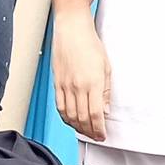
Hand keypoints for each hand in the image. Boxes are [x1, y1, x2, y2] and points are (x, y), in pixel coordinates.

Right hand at [53, 14, 112, 140]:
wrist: (72, 29)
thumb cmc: (90, 44)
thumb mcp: (107, 67)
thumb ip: (106, 91)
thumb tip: (105, 110)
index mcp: (93, 82)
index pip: (96, 114)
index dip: (99, 129)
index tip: (102, 135)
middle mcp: (78, 86)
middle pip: (82, 118)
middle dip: (89, 131)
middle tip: (95, 136)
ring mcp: (65, 85)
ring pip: (69, 116)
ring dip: (77, 127)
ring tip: (84, 130)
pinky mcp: (57, 83)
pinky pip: (59, 106)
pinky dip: (65, 117)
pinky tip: (71, 120)